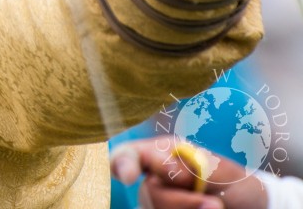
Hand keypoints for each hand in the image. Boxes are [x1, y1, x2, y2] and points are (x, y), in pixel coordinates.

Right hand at [111, 137, 266, 208]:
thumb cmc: (237, 185)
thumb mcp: (216, 169)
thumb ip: (185, 167)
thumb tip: (162, 172)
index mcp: (162, 156)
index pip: (128, 155)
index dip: (121, 163)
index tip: (129, 177)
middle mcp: (157, 180)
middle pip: (147, 195)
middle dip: (179, 202)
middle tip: (215, 204)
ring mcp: (163, 203)